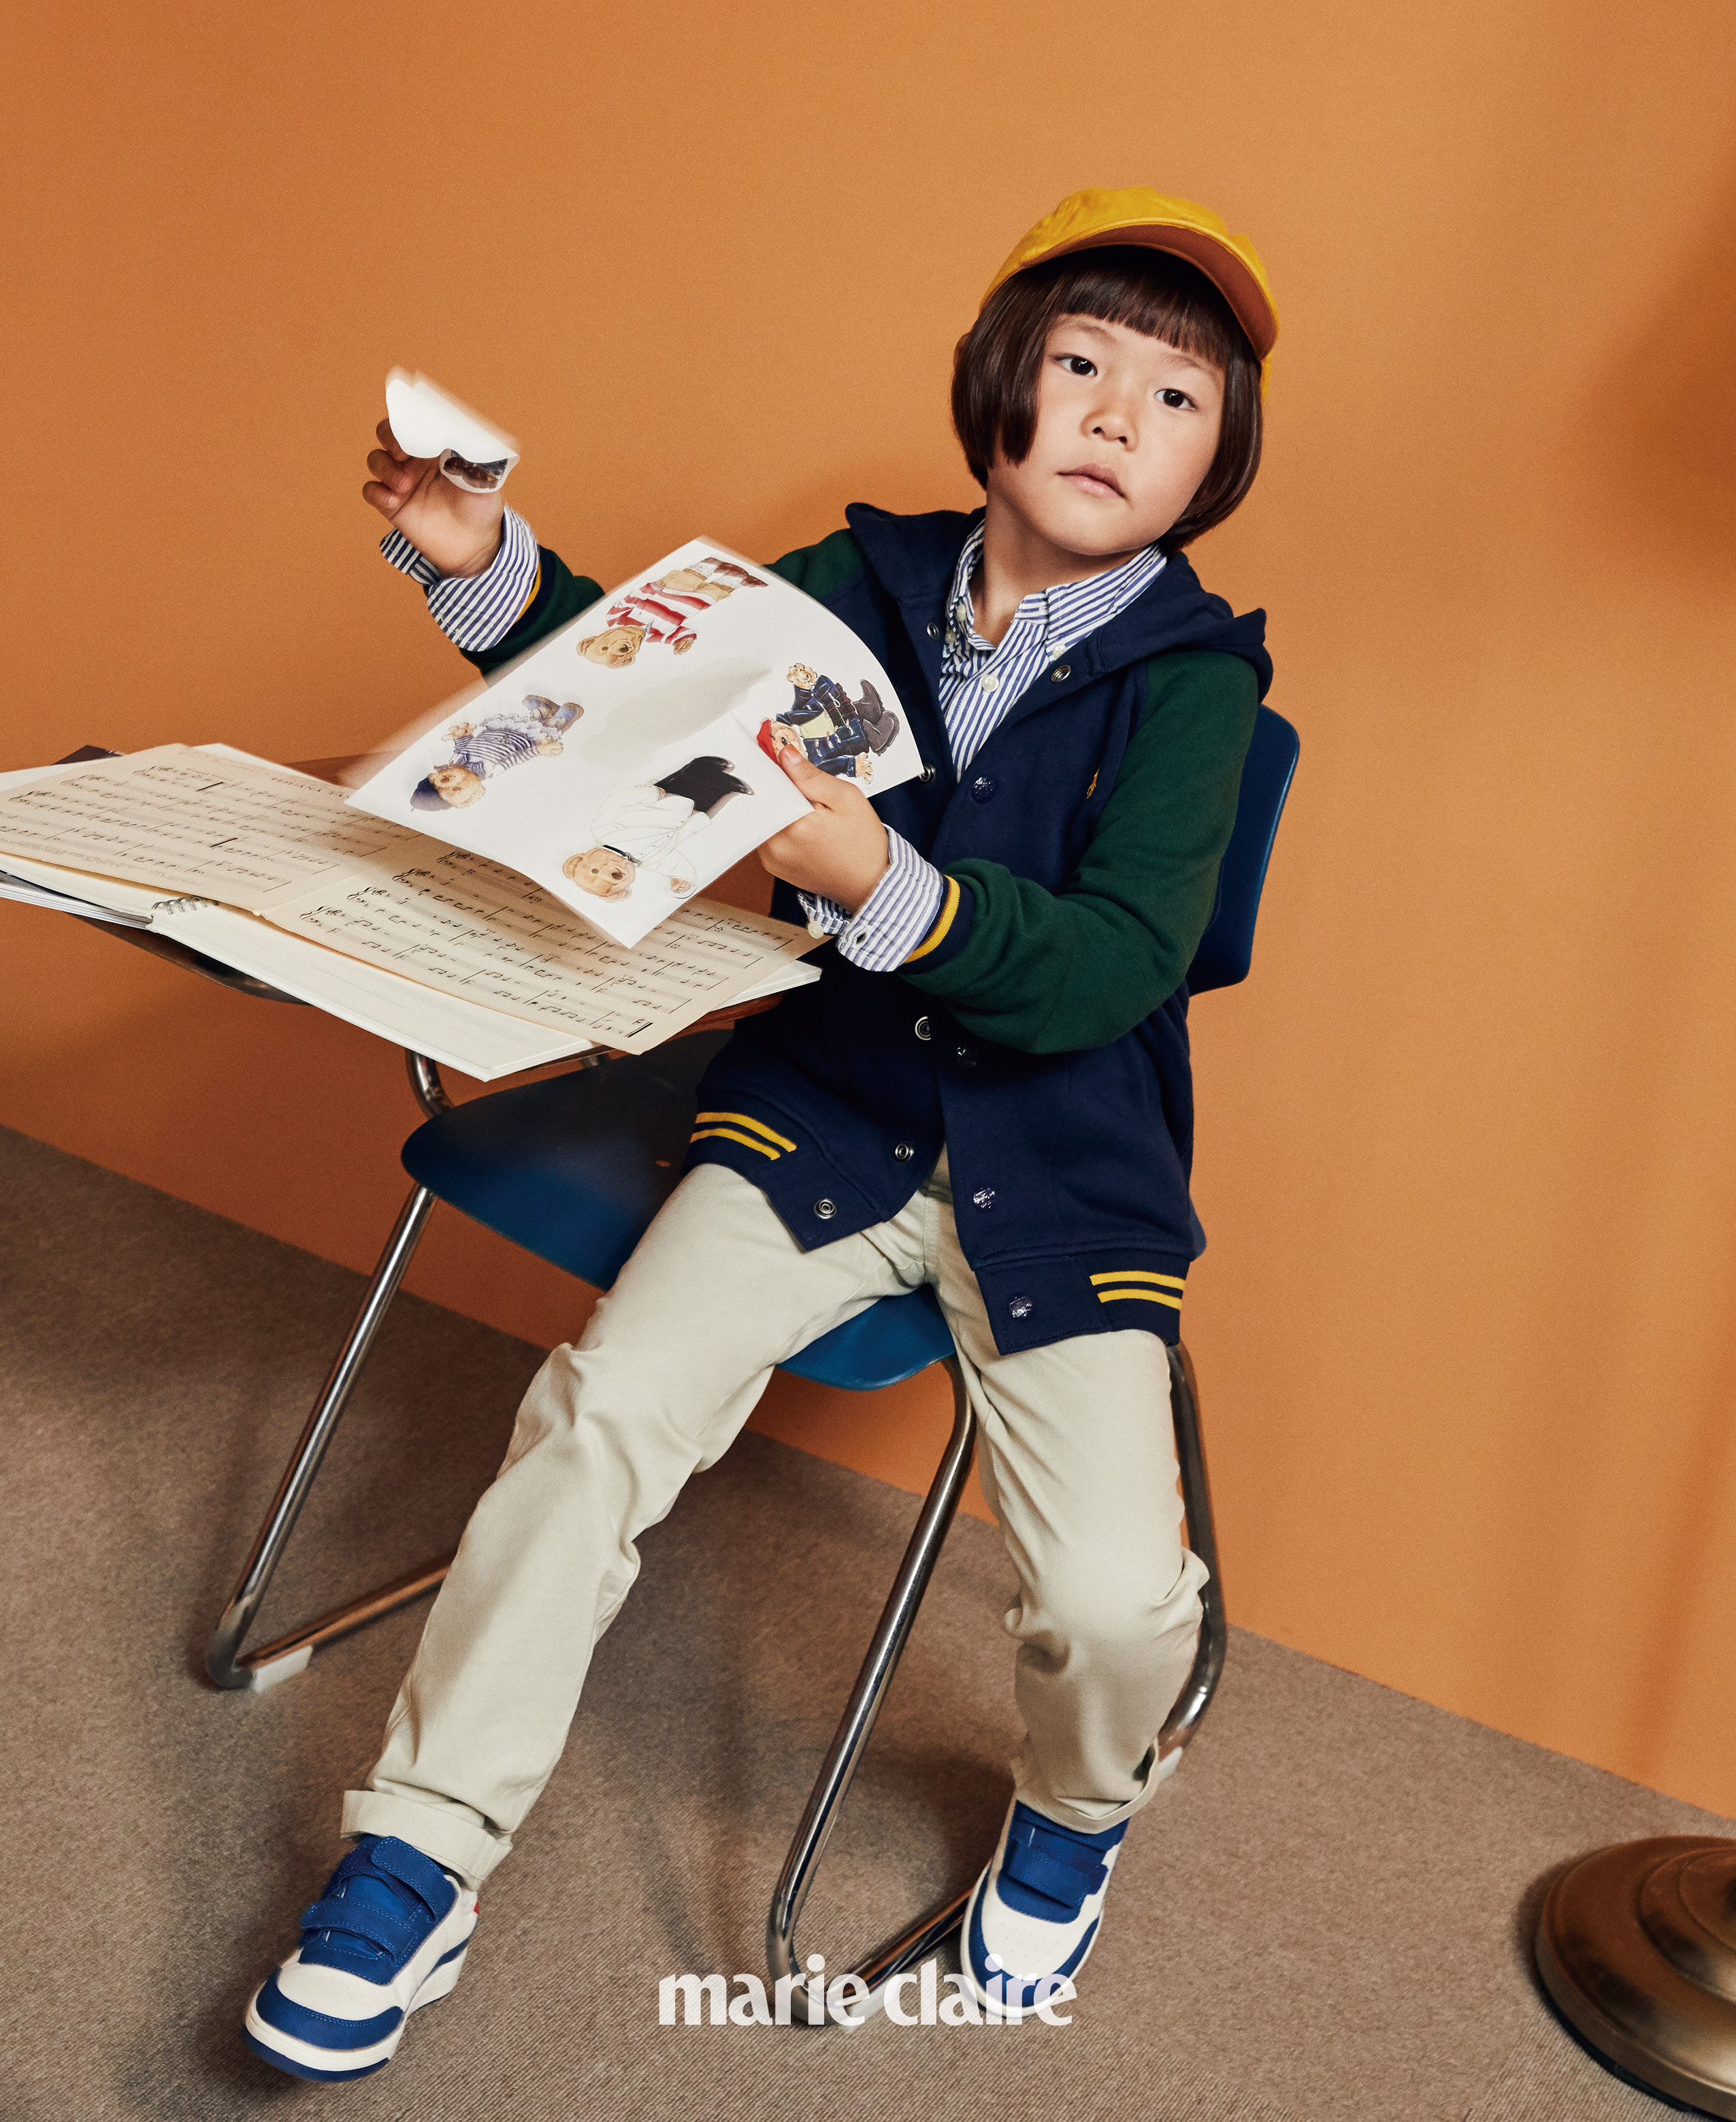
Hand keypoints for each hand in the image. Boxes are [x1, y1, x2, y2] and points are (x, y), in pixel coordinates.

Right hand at [363, 418, 505, 577]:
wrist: (475, 546)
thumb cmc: (482, 507)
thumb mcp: (487, 478)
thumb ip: (476, 455)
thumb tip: (467, 434)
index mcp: (436, 446)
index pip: (414, 421)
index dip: (408, 419)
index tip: (412, 429)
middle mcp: (415, 460)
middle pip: (387, 434)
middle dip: (388, 436)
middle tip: (400, 453)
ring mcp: (401, 481)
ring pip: (376, 459)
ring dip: (384, 467)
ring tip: (405, 486)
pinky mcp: (392, 505)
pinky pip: (371, 491)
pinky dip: (376, 492)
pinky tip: (393, 501)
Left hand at [759, 750, 888, 910]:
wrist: (869, 883)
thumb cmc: (863, 844)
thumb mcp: (846, 798)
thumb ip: (811, 776)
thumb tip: (784, 754)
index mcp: (794, 827)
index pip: (767, 786)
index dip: (773, 767)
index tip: (777, 753)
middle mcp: (776, 846)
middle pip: (763, 802)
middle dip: (778, 788)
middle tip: (802, 785)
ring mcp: (771, 859)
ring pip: (764, 818)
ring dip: (779, 807)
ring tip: (808, 810)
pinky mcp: (773, 866)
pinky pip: (767, 835)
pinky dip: (780, 825)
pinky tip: (803, 826)